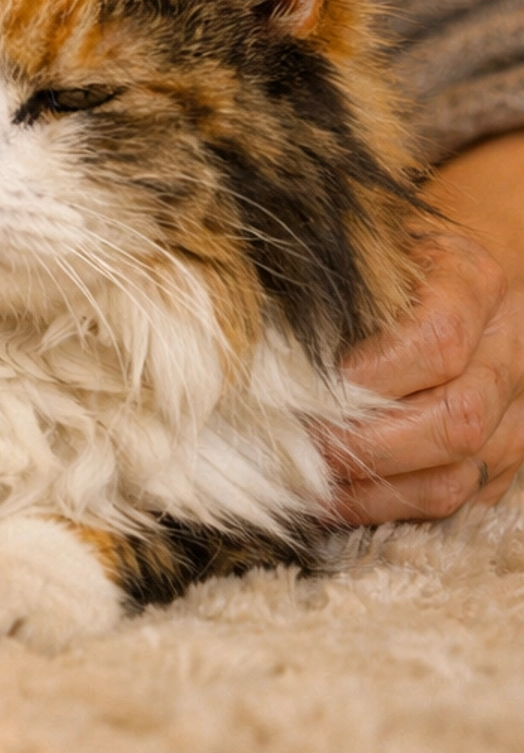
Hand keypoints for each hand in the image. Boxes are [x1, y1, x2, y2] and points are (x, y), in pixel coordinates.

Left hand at [331, 132, 523, 521]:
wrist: (466, 262)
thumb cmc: (398, 254)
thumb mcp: (373, 242)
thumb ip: (333, 283)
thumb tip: (254, 330)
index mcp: (474, 283)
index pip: (435, 341)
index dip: (368, 377)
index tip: (301, 388)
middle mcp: (509, 351)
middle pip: (454, 420)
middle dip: (364, 446)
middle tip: (295, 448)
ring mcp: (515, 410)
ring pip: (457, 476)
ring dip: (375, 494)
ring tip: (308, 487)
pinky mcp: (508, 456)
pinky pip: (459, 502)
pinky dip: (394, 510)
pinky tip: (340, 498)